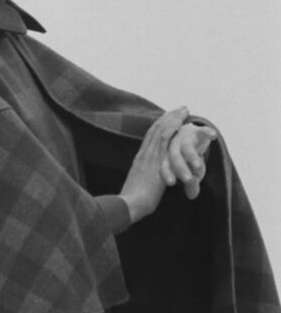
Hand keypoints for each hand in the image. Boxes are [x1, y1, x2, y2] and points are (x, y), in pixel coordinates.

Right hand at [119, 106, 187, 222]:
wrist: (129, 204)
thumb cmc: (133, 201)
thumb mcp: (140, 186)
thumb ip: (146, 179)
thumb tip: (151, 181)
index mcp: (140, 159)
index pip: (150, 136)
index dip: (160, 125)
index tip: (169, 116)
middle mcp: (143, 153)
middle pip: (155, 129)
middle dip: (168, 117)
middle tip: (180, 108)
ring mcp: (148, 156)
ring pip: (160, 131)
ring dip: (173, 119)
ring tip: (184, 110)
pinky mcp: (154, 161)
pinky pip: (162, 141)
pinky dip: (170, 129)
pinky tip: (179, 123)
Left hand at [160, 122, 217, 199]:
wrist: (189, 135)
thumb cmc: (187, 160)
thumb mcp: (189, 174)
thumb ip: (190, 184)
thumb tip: (191, 195)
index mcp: (167, 158)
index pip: (164, 167)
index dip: (166, 174)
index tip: (170, 183)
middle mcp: (174, 148)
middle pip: (174, 157)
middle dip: (180, 168)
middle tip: (187, 179)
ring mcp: (185, 139)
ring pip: (187, 147)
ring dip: (192, 156)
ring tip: (198, 166)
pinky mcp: (197, 132)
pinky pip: (202, 131)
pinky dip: (206, 132)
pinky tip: (212, 135)